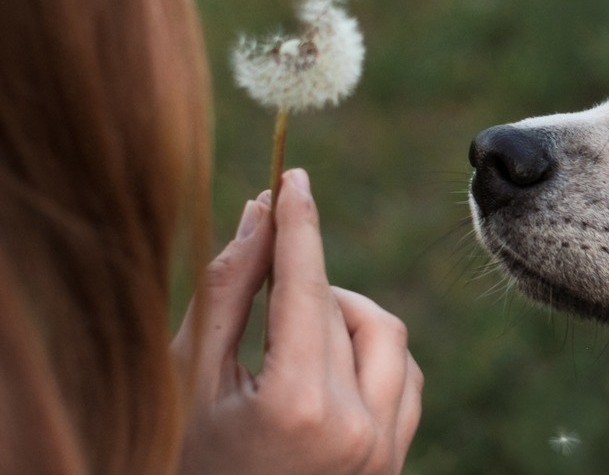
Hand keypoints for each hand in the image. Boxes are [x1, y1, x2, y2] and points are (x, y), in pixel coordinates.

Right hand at [172, 169, 421, 474]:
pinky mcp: (398, 457)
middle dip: (300, 284)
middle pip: (340, 308)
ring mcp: (384, 448)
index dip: (300, 225)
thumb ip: (228, 294)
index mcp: (296, 408)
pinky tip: (327, 367)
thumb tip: (261, 213)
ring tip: (289, 338)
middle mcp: (355, 429)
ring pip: (386, 333)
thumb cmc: (189, 463)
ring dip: (342, 316)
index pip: (306, 289)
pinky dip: (371, 352)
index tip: (293, 177)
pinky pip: (404, 373)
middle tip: (262, 289)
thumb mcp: (192, 382)